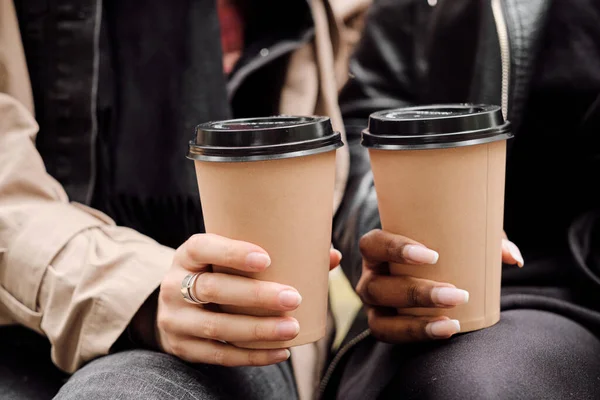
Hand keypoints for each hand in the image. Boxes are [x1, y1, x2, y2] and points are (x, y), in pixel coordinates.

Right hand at [136, 234, 340, 366]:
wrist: (177, 308)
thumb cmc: (219, 274)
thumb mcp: (230, 260)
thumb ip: (277, 254)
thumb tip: (332, 255)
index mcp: (187, 256)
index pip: (202, 248)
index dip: (231, 253)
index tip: (266, 259)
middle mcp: (174, 285)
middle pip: (212, 289)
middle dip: (254, 295)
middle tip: (293, 297)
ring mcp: (175, 319)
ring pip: (215, 327)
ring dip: (256, 330)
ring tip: (292, 328)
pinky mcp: (183, 348)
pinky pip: (218, 355)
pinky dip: (252, 355)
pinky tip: (280, 352)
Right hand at [356, 229, 523, 343]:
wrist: (424, 272)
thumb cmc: (438, 249)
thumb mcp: (454, 239)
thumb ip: (482, 241)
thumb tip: (513, 257)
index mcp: (376, 249)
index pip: (372, 244)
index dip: (395, 249)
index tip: (432, 255)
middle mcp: (369, 277)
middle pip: (377, 286)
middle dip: (416, 293)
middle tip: (456, 294)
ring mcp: (374, 306)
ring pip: (381, 319)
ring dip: (416, 322)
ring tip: (452, 322)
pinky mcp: (383, 325)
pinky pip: (390, 335)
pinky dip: (416, 335)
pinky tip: (445, 330)